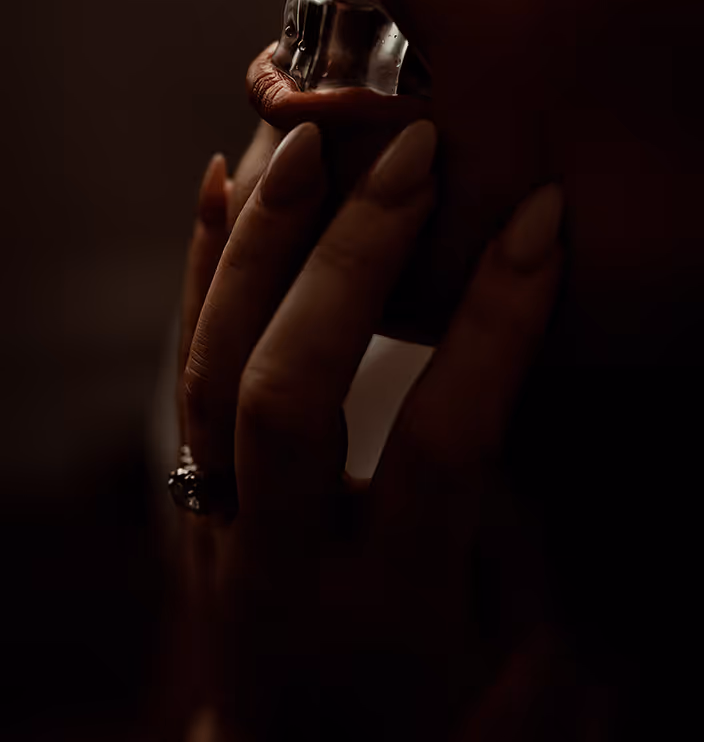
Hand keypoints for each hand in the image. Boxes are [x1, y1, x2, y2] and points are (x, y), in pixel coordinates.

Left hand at [175, 120, 592, 740]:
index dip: (496, 325)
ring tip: (311, 141)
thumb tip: (507, 366)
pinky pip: (178, 366)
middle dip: (351, 260)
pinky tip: (223, 184)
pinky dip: (199, 268)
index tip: (538, 222)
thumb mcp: (489, 650)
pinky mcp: (184, 487)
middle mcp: (279, 554)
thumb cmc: (412, 705)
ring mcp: (214, 517)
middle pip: (289, 389)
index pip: (440, 444)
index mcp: (386, 605)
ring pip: (212, 364)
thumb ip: (507, 523)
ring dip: (263, 244)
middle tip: (412, 156)